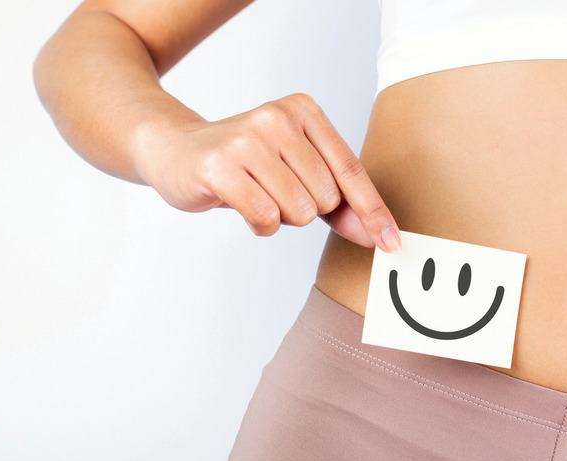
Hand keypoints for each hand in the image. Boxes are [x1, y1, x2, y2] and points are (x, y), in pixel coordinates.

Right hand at [136, 92, 400, 251]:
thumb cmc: (246, 164)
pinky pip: (266, 218)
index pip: (351, 171)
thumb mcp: (298, 171)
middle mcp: (278, 118)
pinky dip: (260, 225)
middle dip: (305, 209)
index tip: (391, 243)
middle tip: (274, 191)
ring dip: (281, 217)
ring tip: (256, 193)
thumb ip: (341, 202)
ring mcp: (248, 140)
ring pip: (298, 211)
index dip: (373, 212)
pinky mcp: (221, 166)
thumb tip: (379, 236)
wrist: (176, 150)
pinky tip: (241, 204)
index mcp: (304, 111)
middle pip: (325, 198)